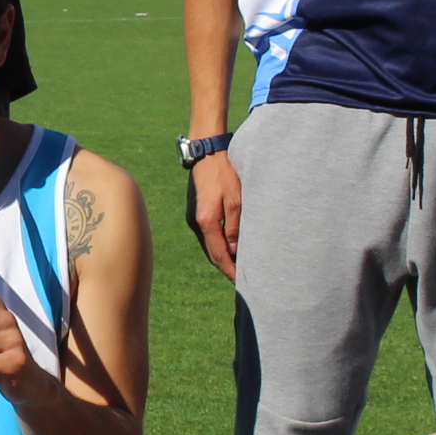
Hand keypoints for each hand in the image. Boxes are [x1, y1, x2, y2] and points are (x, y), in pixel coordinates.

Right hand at [189, 150, 240, 281]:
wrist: (207, 153)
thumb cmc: (224, 173)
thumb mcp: (236, 200)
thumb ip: (235, 227)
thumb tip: (235, 251)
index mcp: (206, 222)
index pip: (219, 255)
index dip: (230, 270)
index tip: (241, 281)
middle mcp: (197, 223)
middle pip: (212, 253)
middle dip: (226, 267)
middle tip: (241, 278)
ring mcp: (194, 217)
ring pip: (209, 245)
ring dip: (222, 256)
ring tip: (238, 265)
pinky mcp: (196, 211)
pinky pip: (208, 235)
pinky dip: (218, 244)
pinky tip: (229, 246)